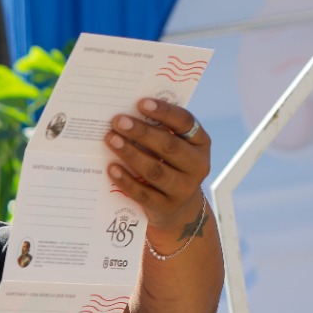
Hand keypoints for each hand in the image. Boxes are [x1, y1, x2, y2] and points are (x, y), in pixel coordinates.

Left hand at [106, 97, 211, 238]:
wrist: (179, 209)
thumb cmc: (170, 166)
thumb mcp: (175, 149)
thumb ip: (161, 131)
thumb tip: (128, 112)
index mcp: (201, 143)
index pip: (185, 123)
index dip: (164, 112)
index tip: (141, 103)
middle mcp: (197, 165)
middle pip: (168, 146)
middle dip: (142, 132)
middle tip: (118, 121)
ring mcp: (183, 189)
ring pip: (155, 170)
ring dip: (130, 153)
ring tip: (110, 139)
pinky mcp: (166, 207)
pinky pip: (143, 193)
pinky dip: (126, 180)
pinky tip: (111, 168)